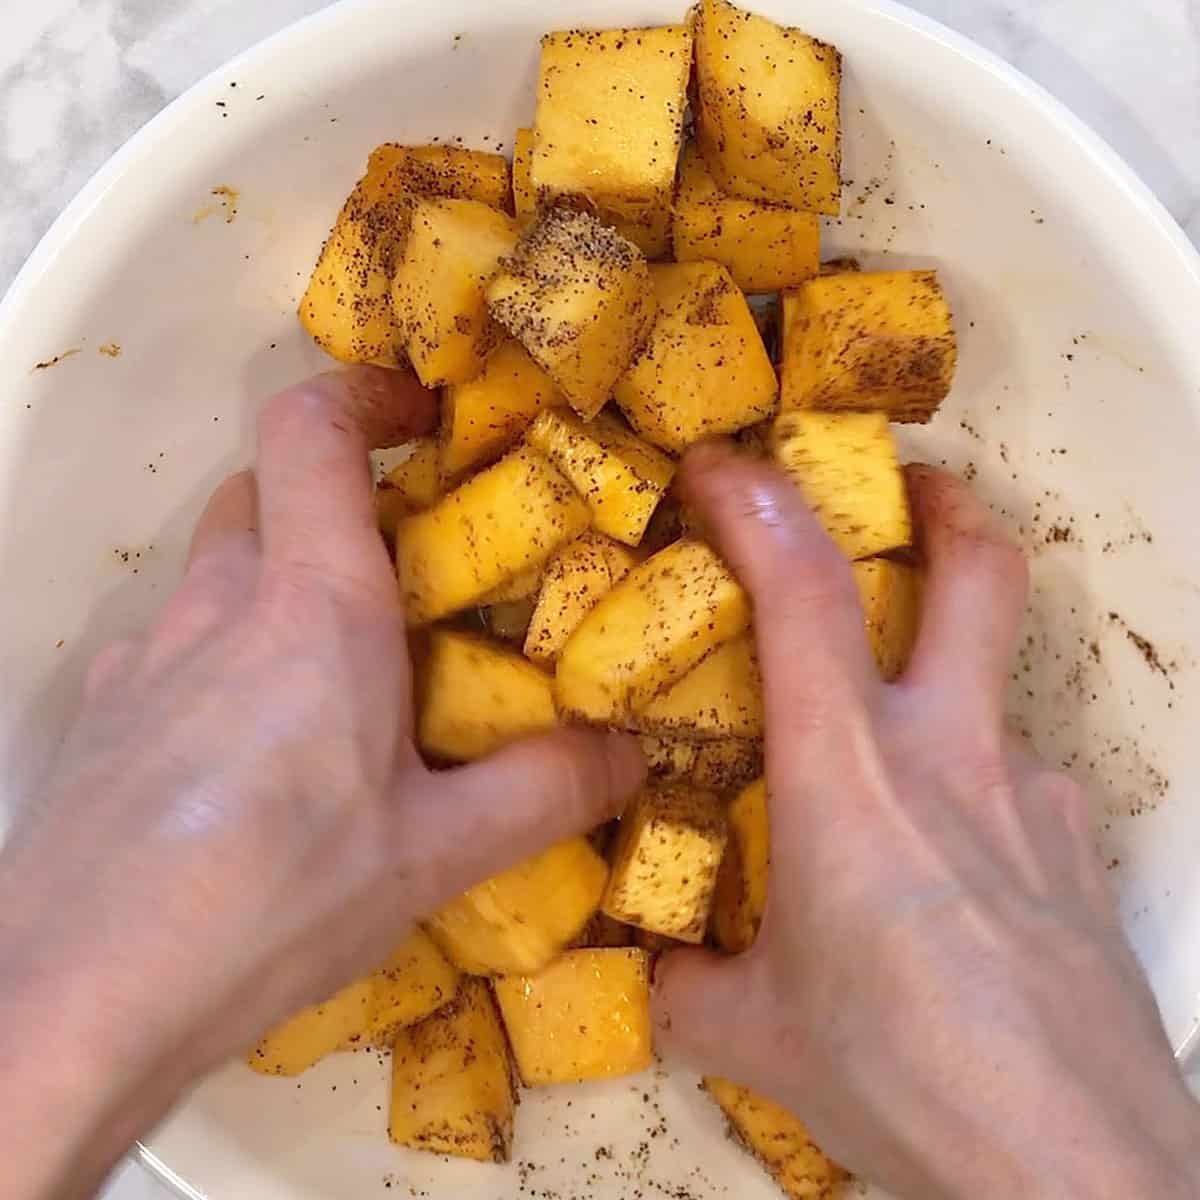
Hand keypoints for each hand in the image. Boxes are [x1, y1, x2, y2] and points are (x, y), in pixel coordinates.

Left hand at [0, 366, 642, 1199]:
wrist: (84, 996)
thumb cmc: (278, 897)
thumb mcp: (437, 852)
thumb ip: (545, 789)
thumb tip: (629, 754)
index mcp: (313, 603)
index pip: (310, 430)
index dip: (361, 392)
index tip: (416, 414)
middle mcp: (217, 603)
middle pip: (262, 489)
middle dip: (329, 498)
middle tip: (400, 567)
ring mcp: (144, 657)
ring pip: (215, 570)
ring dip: (276, 581)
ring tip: (336, 676)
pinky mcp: (100, 717)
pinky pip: (172, 647)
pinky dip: (223, 656)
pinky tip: (252, 755)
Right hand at [654, 445, 1199, 1199]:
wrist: (1073, 1168)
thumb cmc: (899, 1075)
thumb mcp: (758, 1032)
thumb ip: (692, 982)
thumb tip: (655, 973)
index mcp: (850, 773)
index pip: (803, 590)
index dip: (758, 502)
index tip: (723, 467)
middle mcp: (954, 754)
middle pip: (980, 573)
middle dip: (944, 508)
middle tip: (908, 495)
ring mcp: (1035, 796)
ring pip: (998, 691)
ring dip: (947, 686)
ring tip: (897, 770)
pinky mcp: (1081, 850)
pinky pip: (1021, 787)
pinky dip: (975, 793)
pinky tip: (952, 877)